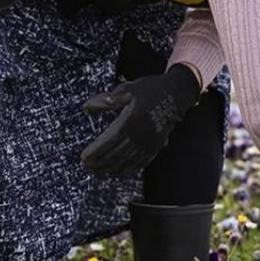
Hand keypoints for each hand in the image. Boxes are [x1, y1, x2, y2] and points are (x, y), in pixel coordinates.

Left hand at [81, 65, 200, 176]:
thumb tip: (86, 108)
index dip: (96, 151)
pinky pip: (142, 161)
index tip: (83, 157)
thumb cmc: (149, 89)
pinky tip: (119, 171)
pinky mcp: (157, 145)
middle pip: (118, 153)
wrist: (176, 93)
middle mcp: (142, 133)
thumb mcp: (128, 89)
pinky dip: (128, 168)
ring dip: (112, 168)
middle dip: (101, 162)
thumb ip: (107, 100)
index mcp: (132, 119)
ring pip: (128, 160)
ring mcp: (150, 141)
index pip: (110, 140)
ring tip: (98, 171)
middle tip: (87, 166)